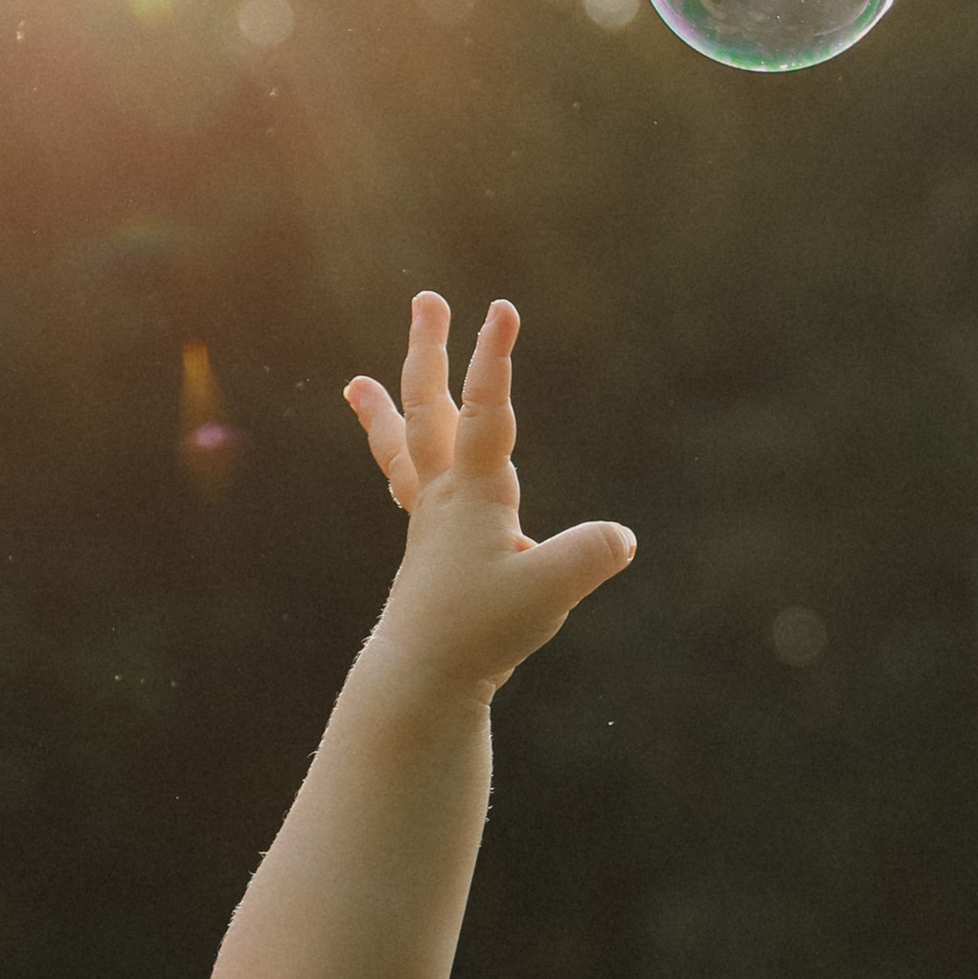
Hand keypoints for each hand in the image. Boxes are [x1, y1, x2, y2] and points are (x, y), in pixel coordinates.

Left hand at [345, 294, 633, 702]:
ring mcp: (430, 522)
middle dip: (430, 352)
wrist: (421, 677)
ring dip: (384, 409)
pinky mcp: (429, 551)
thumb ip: (589, 556)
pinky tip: (408, 463)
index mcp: (473, 494)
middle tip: (427, 301)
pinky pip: (410, 490)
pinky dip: (402, 464)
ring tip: (355, 383)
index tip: (501, 307)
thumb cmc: (479, 632)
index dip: (494, 358)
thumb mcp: (548, 591)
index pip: (485, 410)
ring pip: (404, 449)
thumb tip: (622, 538)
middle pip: (429, 408)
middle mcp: (444, 497)